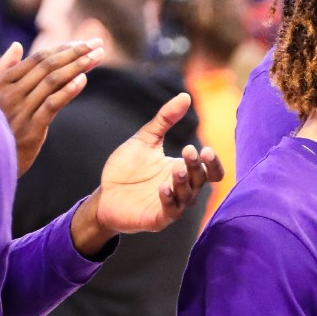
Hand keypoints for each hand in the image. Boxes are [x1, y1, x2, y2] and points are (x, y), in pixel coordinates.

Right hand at [0, 38, 104, 174]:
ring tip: (98, 57)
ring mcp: (21, 110)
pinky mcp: (31, 129)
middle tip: (98, 43)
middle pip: (48, 66)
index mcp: (2, 82)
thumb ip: (2, 68)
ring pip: (53, 82)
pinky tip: (83, 80)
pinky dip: (68, 91)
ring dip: (78, 67)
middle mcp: (11, 92)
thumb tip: (16, 45)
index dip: (63, 49)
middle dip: (76, 53)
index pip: (38, 59)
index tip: (83, 43)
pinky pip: (52, 105)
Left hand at [69, 92, 224, 254]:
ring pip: (188, 196)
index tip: (205, 149)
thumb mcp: (145, 139)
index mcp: (184, 171)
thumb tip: (185, 96)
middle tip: (189, 151)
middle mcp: (183, 190)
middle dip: (196, 166)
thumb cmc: (127, 169)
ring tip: (176, 167)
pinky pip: (170, 211)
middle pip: (201, 180)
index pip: (211, 171)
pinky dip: (168, 200)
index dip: (212, 163)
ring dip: (184, 182)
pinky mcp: (157, 219)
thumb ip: (165, 120)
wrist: (104, 195)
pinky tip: (162, 187)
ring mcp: (172, 206)